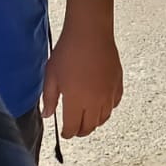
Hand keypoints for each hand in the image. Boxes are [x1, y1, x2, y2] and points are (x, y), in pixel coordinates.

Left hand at [41, 18, 122, 136]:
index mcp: (76, 101)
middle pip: (90, 127)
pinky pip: (114, 104)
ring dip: (95, 122)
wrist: (90, 32)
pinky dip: (108, 109)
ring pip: (104, 118)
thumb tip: (47, 115)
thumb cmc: (68, 51)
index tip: (64, 132)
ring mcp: (108, 93)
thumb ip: (48, 98)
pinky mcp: (118, 83)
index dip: (68, 133)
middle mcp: (94, 101)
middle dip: (81, 131)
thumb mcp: (51, 75)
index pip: (73, 128)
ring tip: (88, 118)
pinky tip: (102, 104)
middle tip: (75, 128)